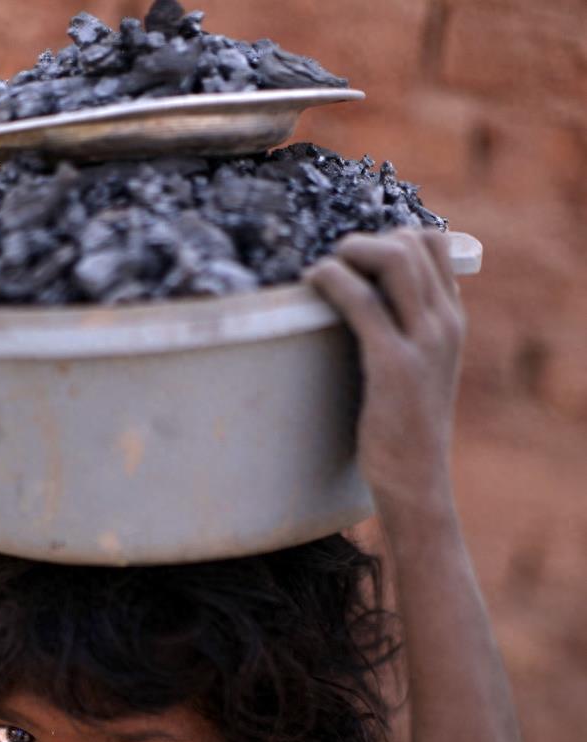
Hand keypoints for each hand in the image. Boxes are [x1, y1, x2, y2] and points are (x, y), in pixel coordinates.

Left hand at [309, 228, 466, 513]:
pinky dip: (333, 280)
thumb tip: (364, 302)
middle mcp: (445, 325)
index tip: (359, 259)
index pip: (435, 246)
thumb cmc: (406, 429)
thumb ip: (408, 334)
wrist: (417, 481)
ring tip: (323, 271)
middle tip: (335, 264)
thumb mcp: (421, 372)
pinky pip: (362, 302)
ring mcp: (424, 343)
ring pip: (393, 259)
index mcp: (453, 322)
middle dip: (366, 241)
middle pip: (413, 242)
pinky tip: (313, 283)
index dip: (392, 237)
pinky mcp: (394, 365)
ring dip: (350, 252)